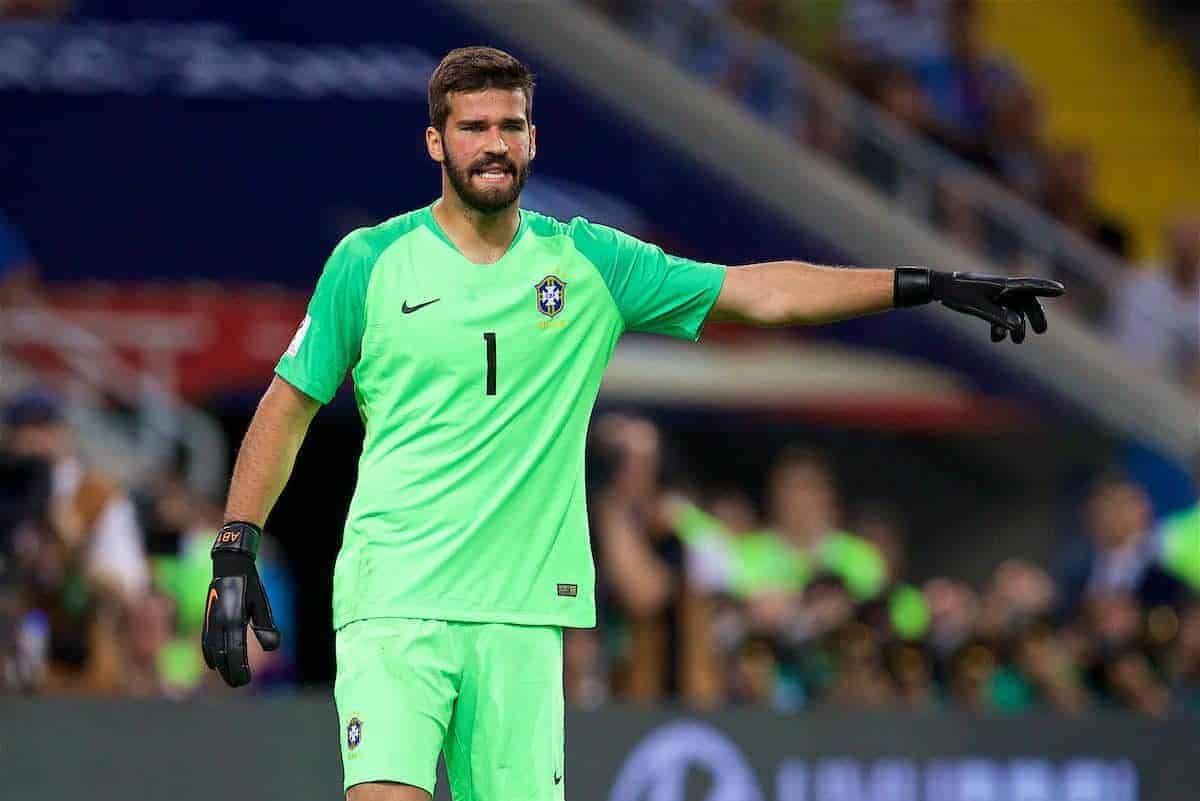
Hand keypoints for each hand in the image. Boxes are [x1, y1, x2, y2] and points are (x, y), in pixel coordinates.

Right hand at [201, 522, 280, 686]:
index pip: (235, 652)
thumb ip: (266, 627)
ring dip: (219, 666)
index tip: (246, 680)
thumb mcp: (262, 604)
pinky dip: (208, 654)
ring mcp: (210, 621)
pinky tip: (212, 663)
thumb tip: (272, 648)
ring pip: (211, 651)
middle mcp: (219, 623)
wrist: (230, 565)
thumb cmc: (250, 584)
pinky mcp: (208, 618)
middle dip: (229, 672)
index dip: (239, 669)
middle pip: (222, 656)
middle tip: (239, 684)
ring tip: (228, 677)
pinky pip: (205, 641)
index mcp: (233, 620)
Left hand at [895, 268, 1064, 342]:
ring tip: (1015, 342)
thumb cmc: (956, 293)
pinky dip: (1000, 324)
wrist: (937, 287)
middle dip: (1033, 315)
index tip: (1061, 290)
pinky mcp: (986, 299)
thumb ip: (998, 316)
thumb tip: (1018, 326)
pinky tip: (996, 338)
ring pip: (1013, 309)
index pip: (1028, 286)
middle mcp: (1002, 287)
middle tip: (1040, 331)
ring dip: (1015, 325)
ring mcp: (994, 293)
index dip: (1045, 288)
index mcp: (1002, 284)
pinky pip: (1000, 312)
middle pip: (1025, 300)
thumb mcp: (977, 306)